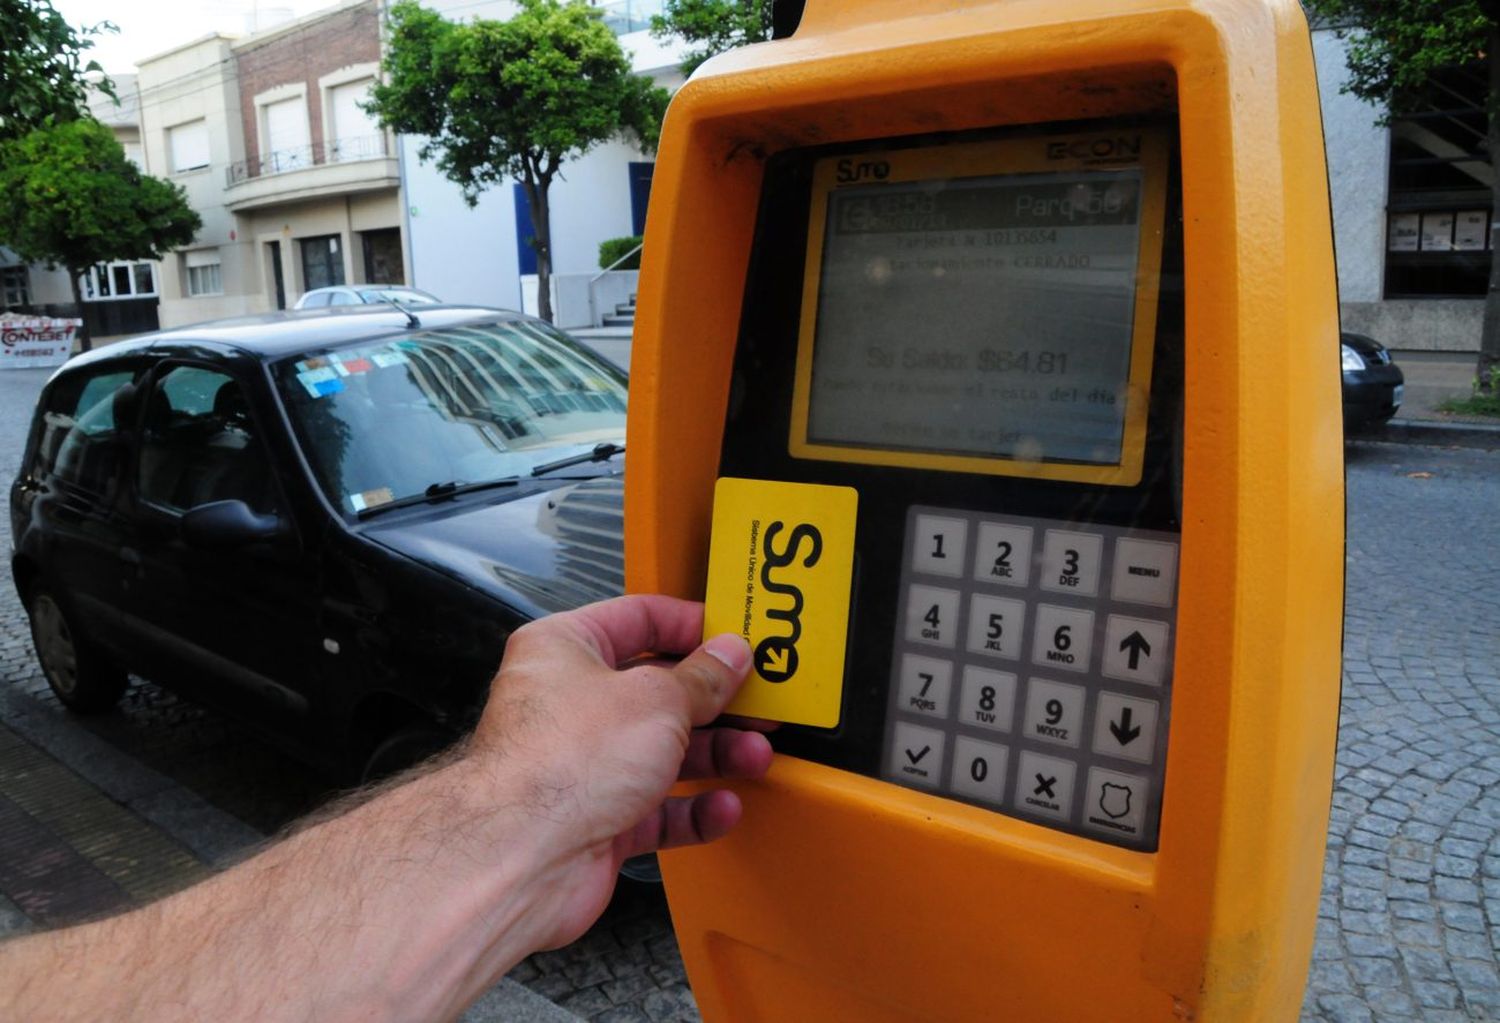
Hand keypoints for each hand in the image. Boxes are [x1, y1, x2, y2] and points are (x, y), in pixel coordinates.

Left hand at [469, 595, 772, 949]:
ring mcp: (581, 765)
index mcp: (565, 649)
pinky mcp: (594, 820)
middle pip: (656, 690)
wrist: (522, 856)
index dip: (691, 626)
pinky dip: (693, 810)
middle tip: (758, 704)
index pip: (638, 619)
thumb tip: (730, 655)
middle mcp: (567, 703)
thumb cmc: (562, 762)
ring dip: (714, 756)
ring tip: (755, 756)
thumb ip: (702, 678)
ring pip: (661, 752)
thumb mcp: (657, 699)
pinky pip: (656, 810)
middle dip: (714, 701)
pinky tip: (722, 807)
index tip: (735, 639)